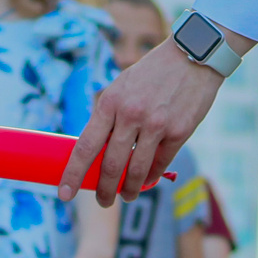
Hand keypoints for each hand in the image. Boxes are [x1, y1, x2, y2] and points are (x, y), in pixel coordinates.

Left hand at [59, 38, 225, 205]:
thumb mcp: (121, 88)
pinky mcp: (179, 132)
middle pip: (110, 166)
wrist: (192, 56)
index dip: (73, 174)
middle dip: (103, 191)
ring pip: (136, 171)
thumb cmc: (152, 75)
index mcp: (110, 102)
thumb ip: (109, 118)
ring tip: (127, 196)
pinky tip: (146, 181)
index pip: (85, 147)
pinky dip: (151, 176)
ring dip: (129, 190)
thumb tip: (97, 152)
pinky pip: (160, 164)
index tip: (64, 194)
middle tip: (102, 201)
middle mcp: (131, 114)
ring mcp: (156, 124)